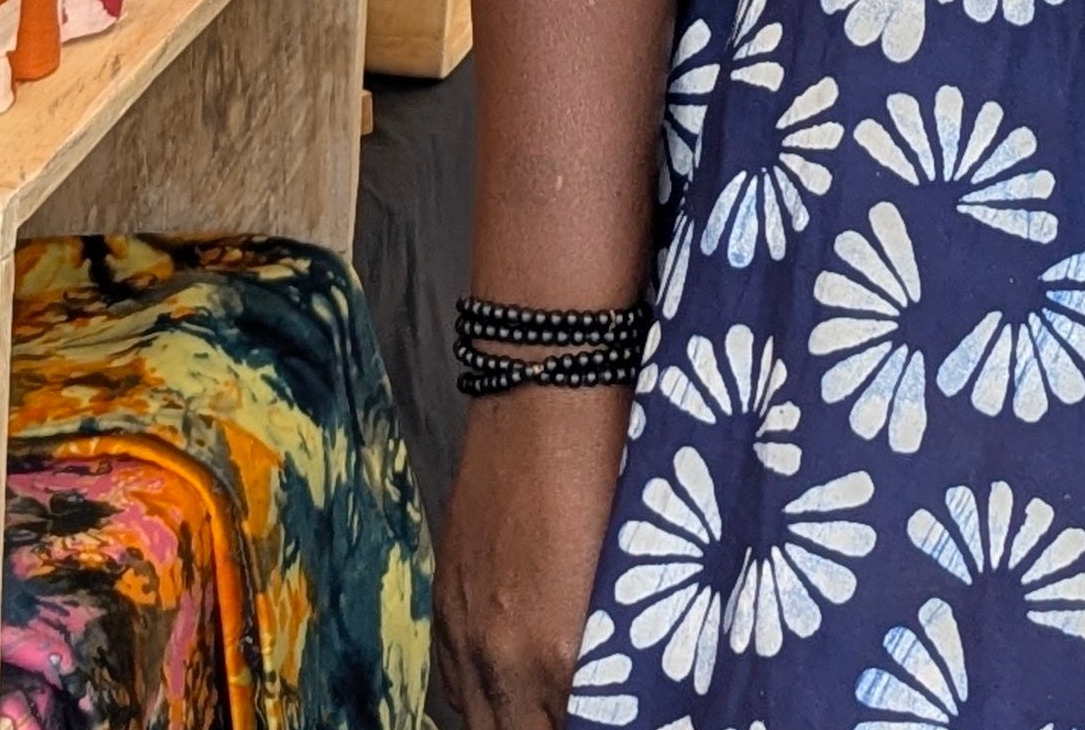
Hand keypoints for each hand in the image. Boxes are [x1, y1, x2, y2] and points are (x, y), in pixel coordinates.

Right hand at [435, 384, 632, 727]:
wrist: (548, 388)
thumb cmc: (616, 459)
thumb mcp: (638, 561)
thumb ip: (624, 637)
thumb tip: (631, 672)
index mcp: (564, 652)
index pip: (584, 728)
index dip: (603, 721)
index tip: (623, 710)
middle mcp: (505, 657)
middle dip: (553, 727)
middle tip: (589, 710)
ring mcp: (467, 631)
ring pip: (482, 721)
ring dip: (515, 722)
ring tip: (549, 709)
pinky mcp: (446, 602)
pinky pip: (453, 685)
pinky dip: (482, 698)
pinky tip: (508, 691)